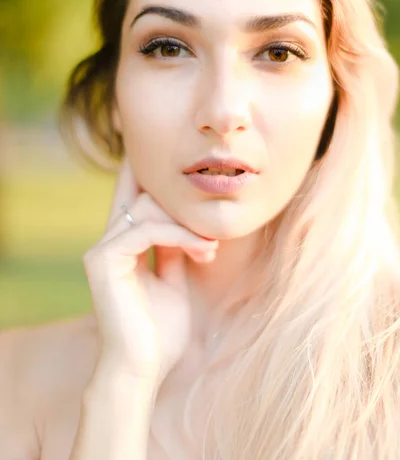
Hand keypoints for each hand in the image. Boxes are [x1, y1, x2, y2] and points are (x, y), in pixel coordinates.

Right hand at [83, 156, 218, 387]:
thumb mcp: (175, 279)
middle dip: (183, 208)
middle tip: (211, 237)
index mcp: (124, 246)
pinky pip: (147, 228)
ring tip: (209, 249)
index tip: (173, 158)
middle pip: (145, 196)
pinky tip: (201, 249)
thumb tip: (189, 219)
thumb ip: (175, 247)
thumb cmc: (160, 331)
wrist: (143, 369)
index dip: (146, 173)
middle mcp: (109, 242)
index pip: (134, 197)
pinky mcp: (104, 259)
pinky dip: (179, 235)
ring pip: (149, 208)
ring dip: (187, 225)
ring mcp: (102, 249)